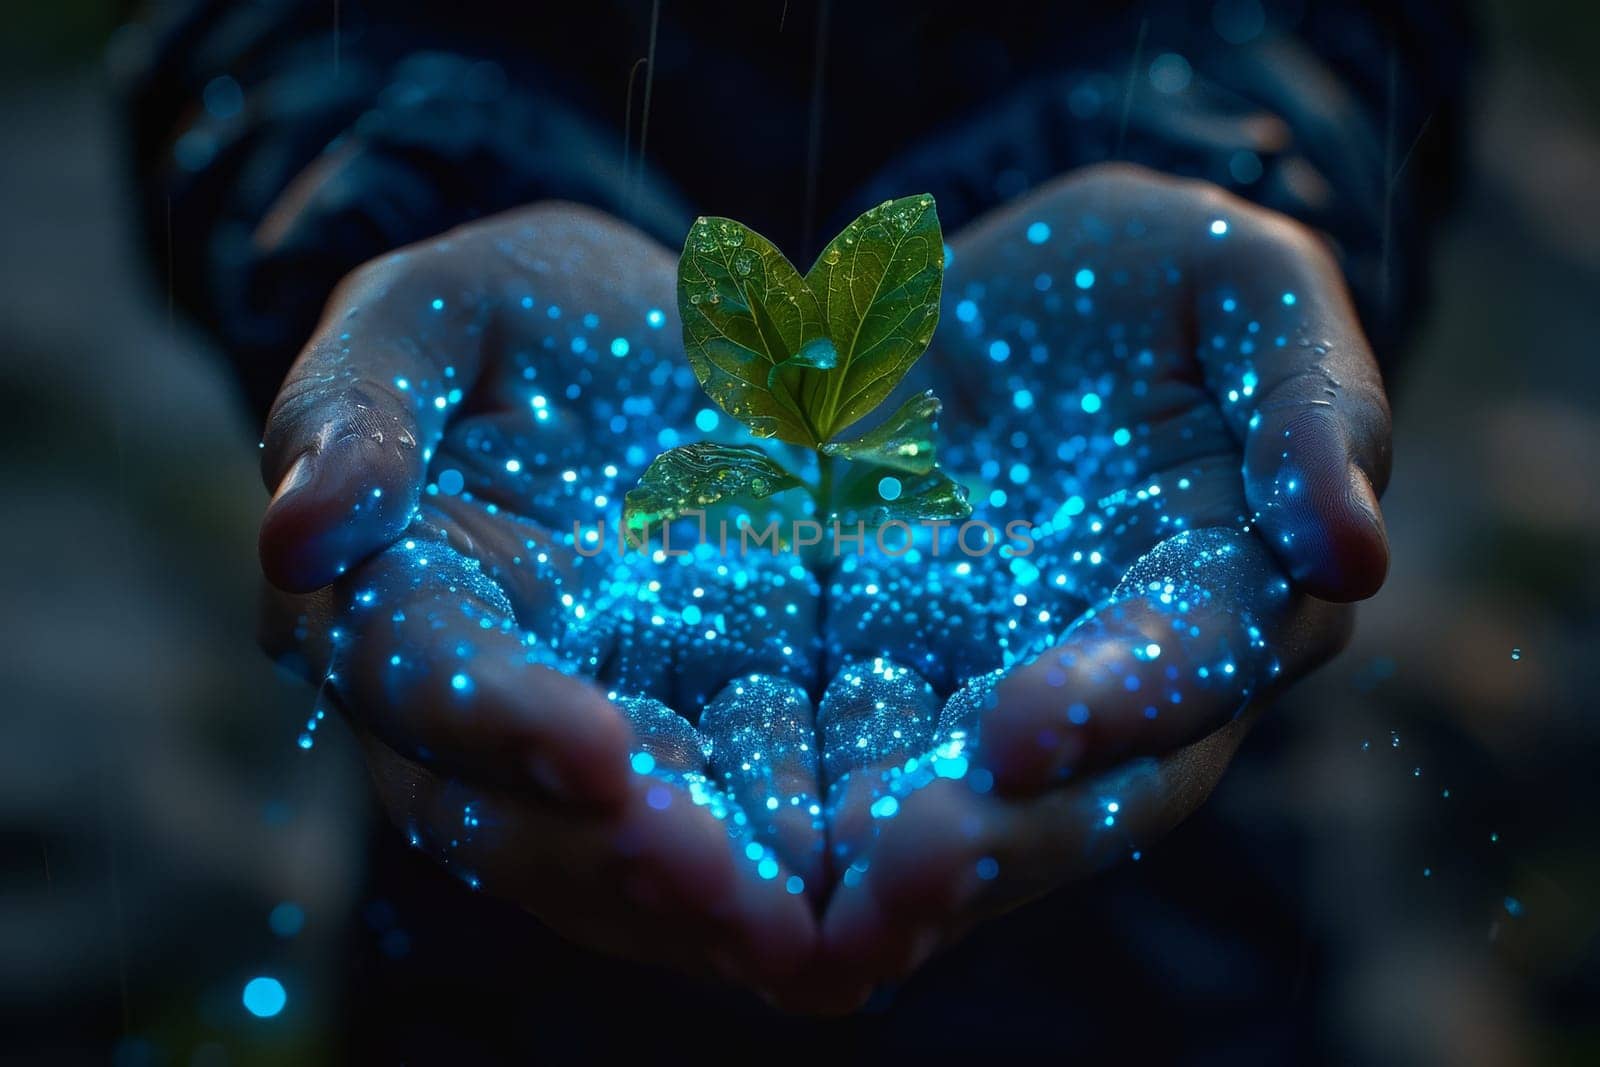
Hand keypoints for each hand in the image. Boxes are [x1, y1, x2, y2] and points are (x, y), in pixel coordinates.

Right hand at [256, 203, 820, 988]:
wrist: (688, 340)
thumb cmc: (539, 314)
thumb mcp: (443, 308)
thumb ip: (358, 402)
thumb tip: (295, 537)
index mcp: (406, 590)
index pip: (422, 672)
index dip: (496, 717)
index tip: (595, 748)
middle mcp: (489, 700)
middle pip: (511, 815)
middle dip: (610, 861)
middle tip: (724, 896)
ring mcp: (604, 730)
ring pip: (617, 859)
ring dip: (699, 911)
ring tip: (799, 942)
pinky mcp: (714, 741)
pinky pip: (732, 834)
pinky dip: (781, 880)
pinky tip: (855, 913)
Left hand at [803, 164, 1389, 995]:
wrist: (990, 297)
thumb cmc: (1141, 276)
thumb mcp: (1240, 281)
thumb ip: (1312, 398)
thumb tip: (1356, 555)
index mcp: (1233, 583)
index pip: (1196, 661)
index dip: (1119, 697)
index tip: (1017, 728)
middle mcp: (1132, 674)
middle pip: (1092, 785)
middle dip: (1004, 832)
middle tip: (901, 867)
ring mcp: (1011, 689)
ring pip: (982, 808)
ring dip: (906, 861)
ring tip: (824, 897)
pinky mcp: (904, 683)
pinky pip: (871, 762)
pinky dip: (823, 809)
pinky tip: (758, 845)